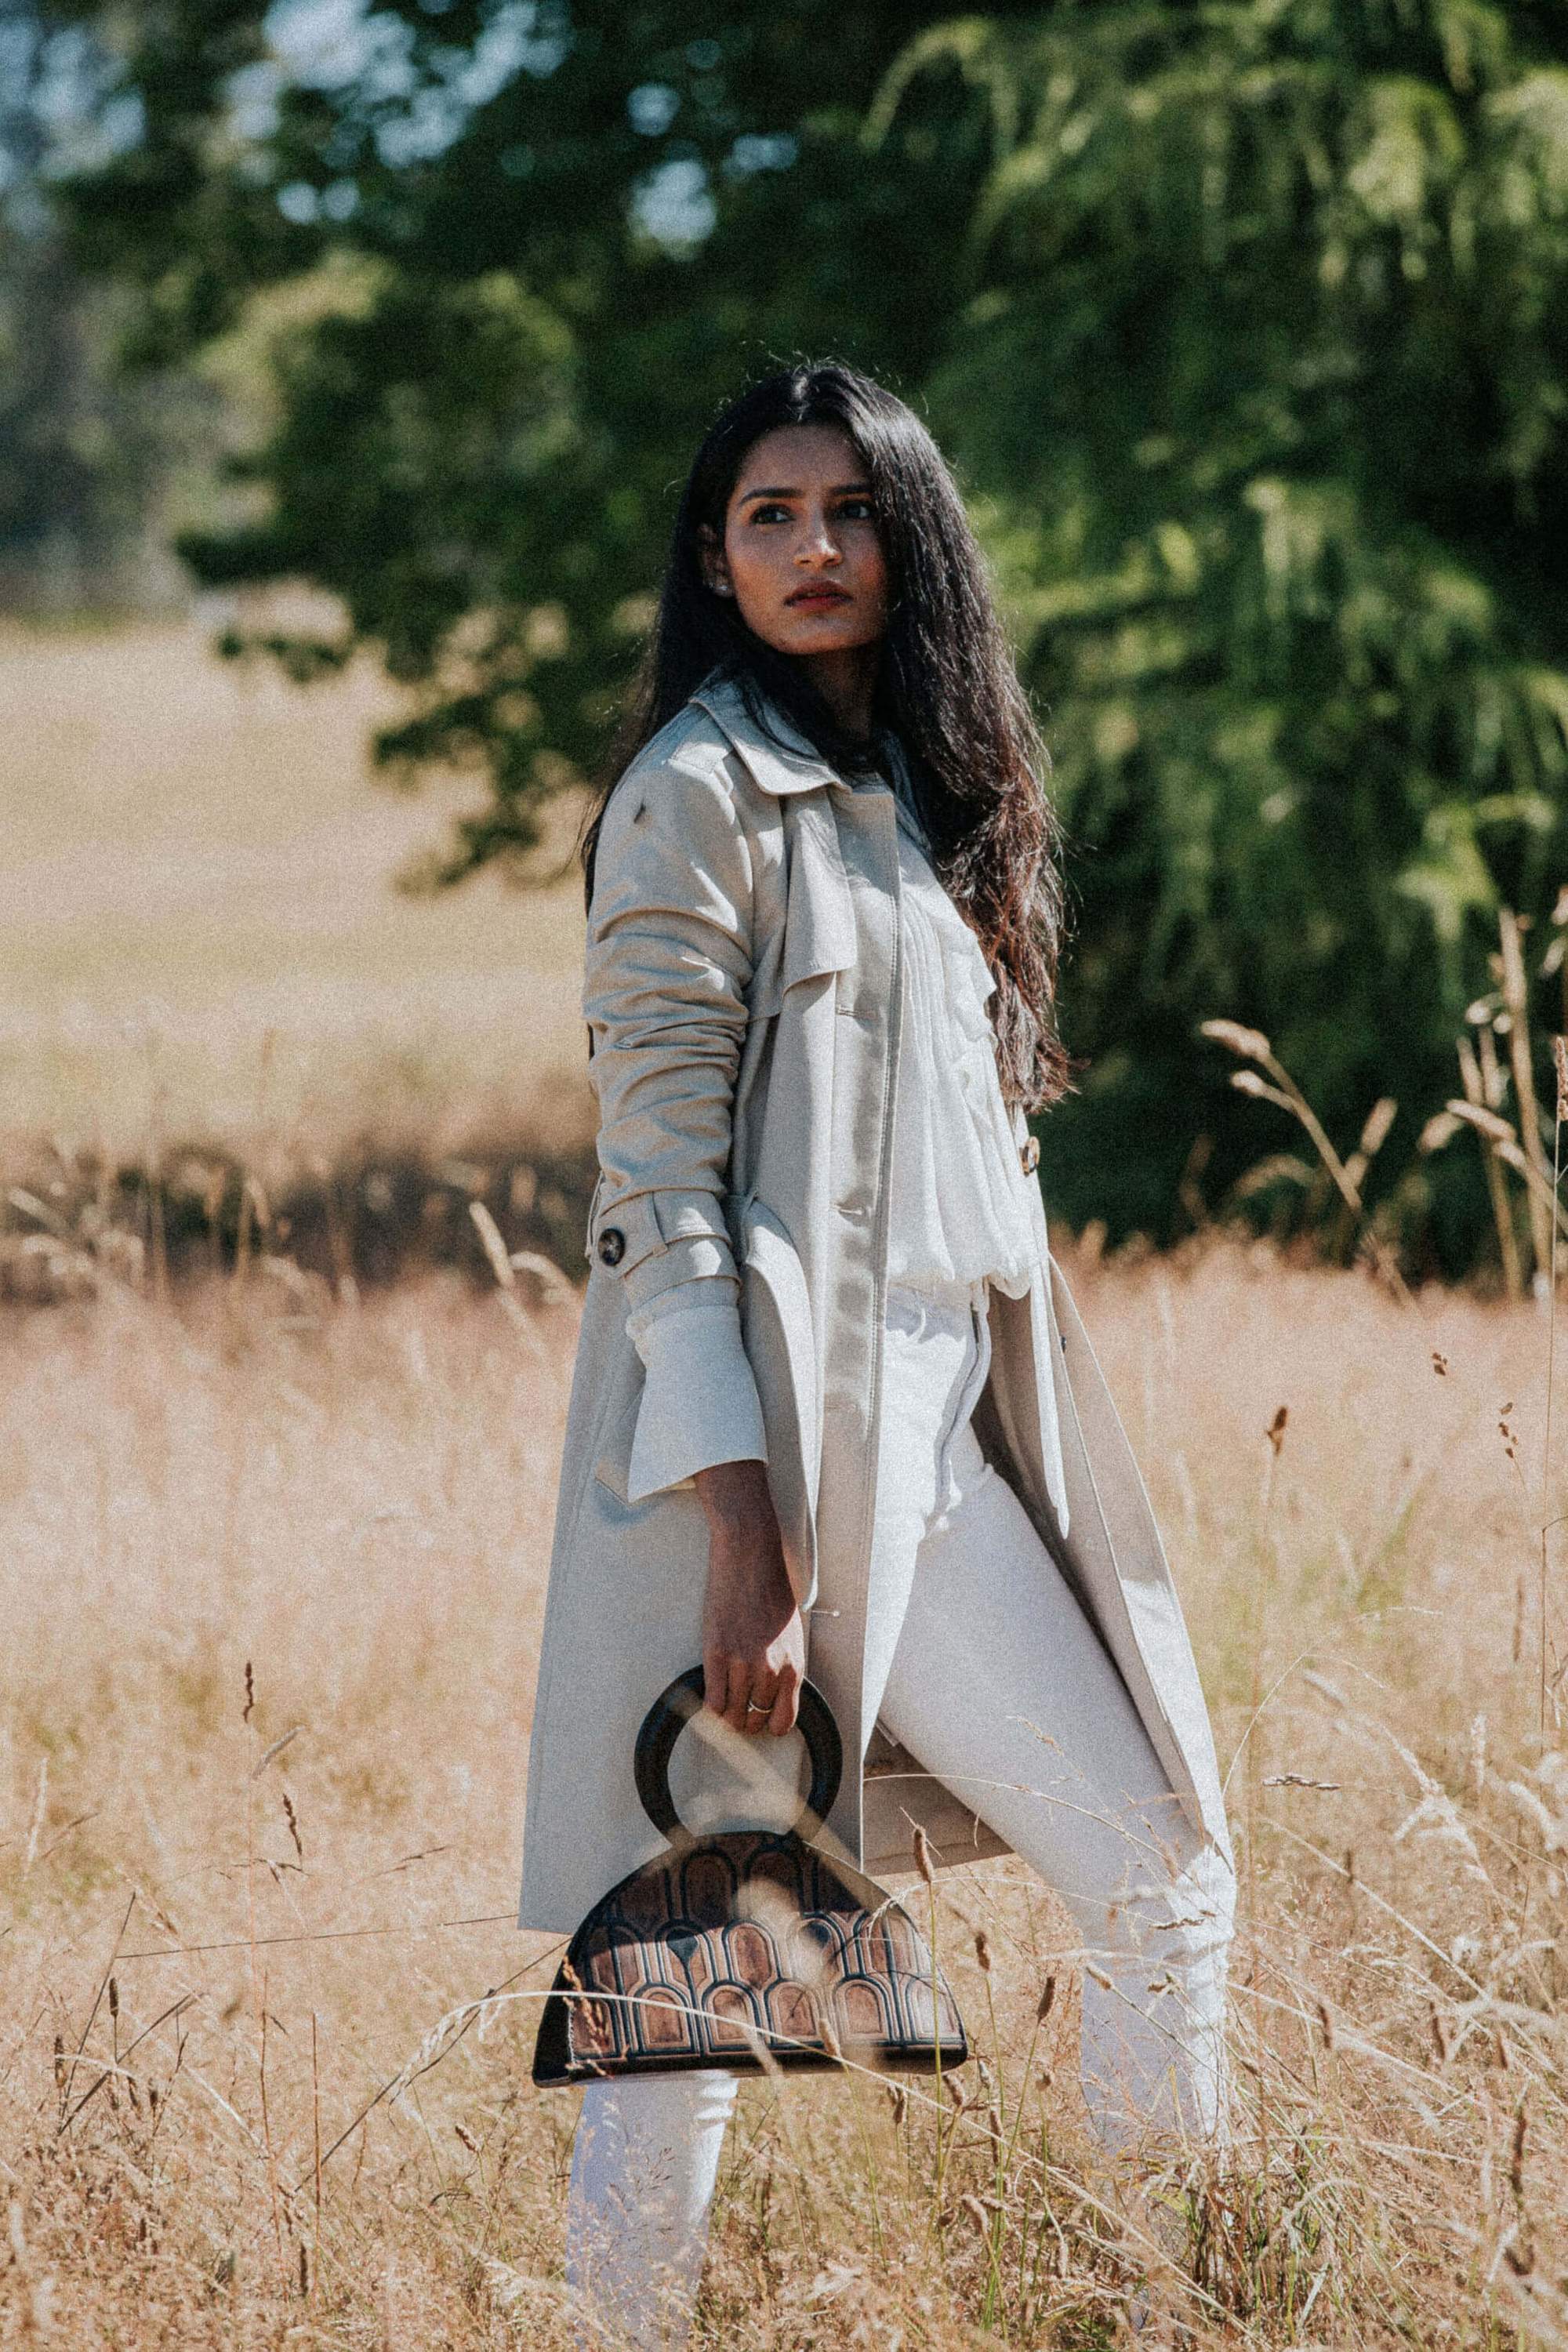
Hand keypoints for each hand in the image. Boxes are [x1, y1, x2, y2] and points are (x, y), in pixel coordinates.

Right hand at [694, 1459, 804, 1735]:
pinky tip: (712, 1694)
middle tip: (738, 1712)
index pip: (784, 1720)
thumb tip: (773, 1692)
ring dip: (728, 1715)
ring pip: (732, 1714)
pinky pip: (713, 1699)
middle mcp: (771, 1670)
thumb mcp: (792, 1632)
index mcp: (794, 1665)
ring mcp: (743, 1662)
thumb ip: (785, 1665)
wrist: (750, 1556)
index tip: (760, 1718)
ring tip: (724, 1704)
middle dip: (746, 1720)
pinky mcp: (717, 1652)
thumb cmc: (772, 1589)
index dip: (769, 1725)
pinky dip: (711, 1704)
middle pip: (755, 1719)